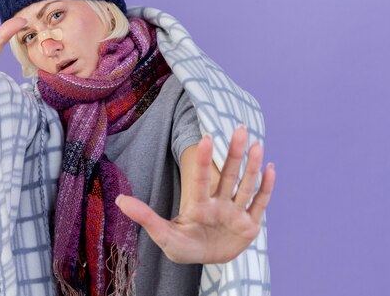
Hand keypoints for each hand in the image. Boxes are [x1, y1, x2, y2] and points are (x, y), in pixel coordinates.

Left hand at [115, 126, 275, 263]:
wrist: (205, 261)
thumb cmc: (183, 247)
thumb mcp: (163, 235)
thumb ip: (145, 217)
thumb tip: (118, 200)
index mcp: (198, 204)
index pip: (201, 179)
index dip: (204, 160)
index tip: (205, 138)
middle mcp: (218, 203)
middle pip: (228, 175)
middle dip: (234, 153)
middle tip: (239, 128)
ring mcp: (234, 212)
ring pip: (245, 186)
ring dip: (251, 166)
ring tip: (256, 145)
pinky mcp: (248, 225)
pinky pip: (258, 204)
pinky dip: (265, 188)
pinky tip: (270, 168)